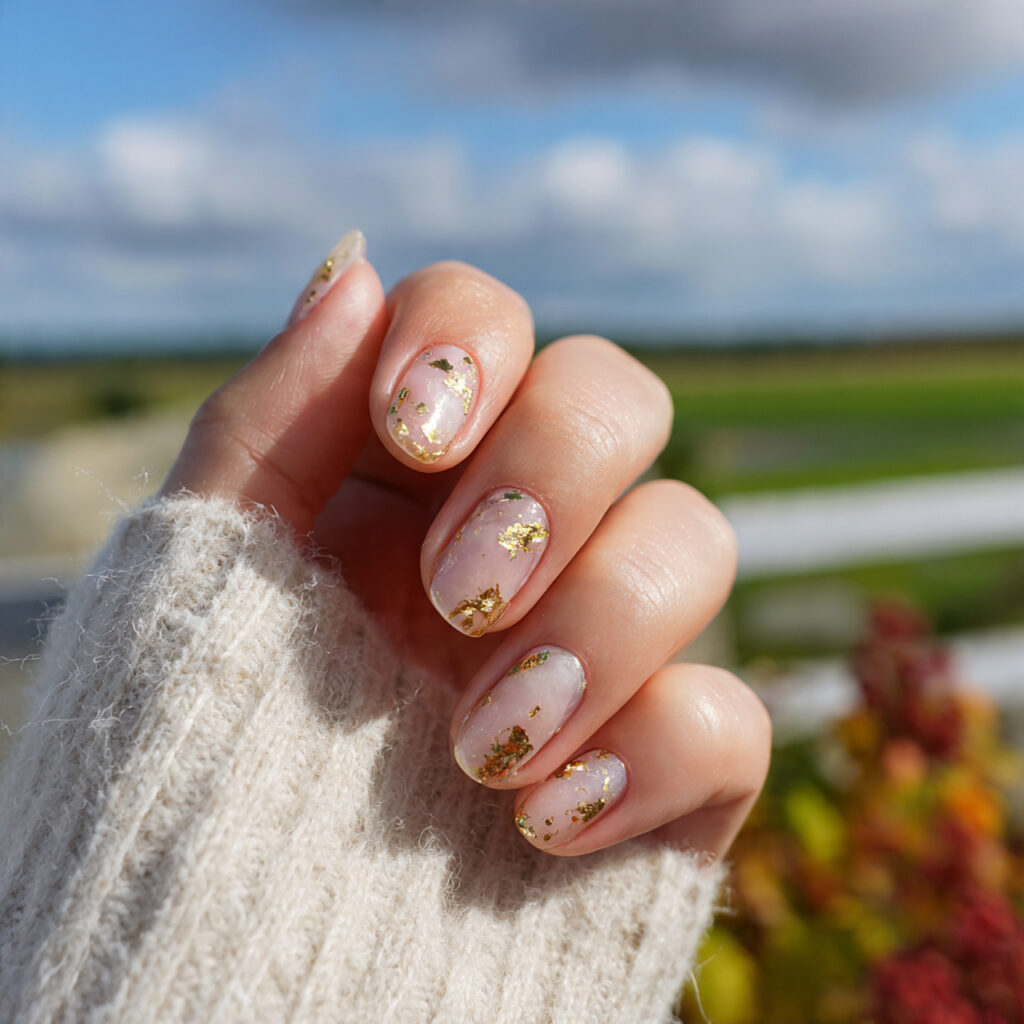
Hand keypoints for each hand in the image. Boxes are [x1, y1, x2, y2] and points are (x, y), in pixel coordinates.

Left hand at [163, 231, 769, 857]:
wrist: (245, 956)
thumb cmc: (203, 757)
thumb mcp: (210, 573)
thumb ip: (272, 415)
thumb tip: (353, 264)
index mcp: (412, 473)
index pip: (487, 318)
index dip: (471, 341)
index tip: (411, 436)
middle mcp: (524, 531)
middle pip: (619, 397)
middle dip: (551, 476)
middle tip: (458, 594)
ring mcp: (603, 640)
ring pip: (697, 541)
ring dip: (598, 630)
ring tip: (480, 749)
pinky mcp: (667, 759)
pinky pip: (731, 717)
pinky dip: (652, 755)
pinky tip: (544, 827)